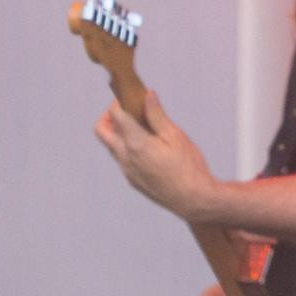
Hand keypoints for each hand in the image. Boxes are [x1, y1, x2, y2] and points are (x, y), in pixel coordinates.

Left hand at [95, 90, 219, 222]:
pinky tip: (148, 147)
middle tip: (128, 110)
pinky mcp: (132, 180)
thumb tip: (147, 95)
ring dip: (118, 132)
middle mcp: (125, 158)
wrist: (194, 200)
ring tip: (142, 127)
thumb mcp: (176, 136)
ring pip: (110, 146)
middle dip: (109, 116)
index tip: (132, 96)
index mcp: (136, 143)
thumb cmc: (189, 167)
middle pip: (101, 130)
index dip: (120, 101)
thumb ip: (157, 115)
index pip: (116, 115)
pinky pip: (121, 159)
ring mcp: (127, 171)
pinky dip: (127, 147)